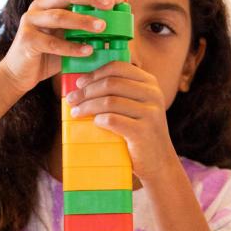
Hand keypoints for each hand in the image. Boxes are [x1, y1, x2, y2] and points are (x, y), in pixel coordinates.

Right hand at [0, 0, 125, 95]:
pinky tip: (87, 51)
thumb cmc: (46, 56)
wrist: (19, 75)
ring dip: (83, 21)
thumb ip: (83, 31)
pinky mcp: (27, 40)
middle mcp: (38, 7)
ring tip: (102, 27)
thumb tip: (114, 29)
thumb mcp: (66, 38)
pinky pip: (52, 43)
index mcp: (49, 3)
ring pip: (59, 17)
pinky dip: (71, 47)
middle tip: (111, 5)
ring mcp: (30, 22)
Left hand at [65, 61, 177, 181]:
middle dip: (86, 91)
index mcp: (149, 83)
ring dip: (88, 106)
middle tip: (72, 100)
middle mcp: (153, 94)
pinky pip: (113, 120)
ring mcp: (150, 113)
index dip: (94, 73)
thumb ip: (119, 93)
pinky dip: (99, 120)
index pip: (118, 67)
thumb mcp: (136, 107)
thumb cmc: (140, 133)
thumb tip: (83, 84)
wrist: (159, 163)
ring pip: (109, 101)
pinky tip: (94, 123)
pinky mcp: (143, 132)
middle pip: (110, 83)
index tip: (79, 83)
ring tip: (76, 113)